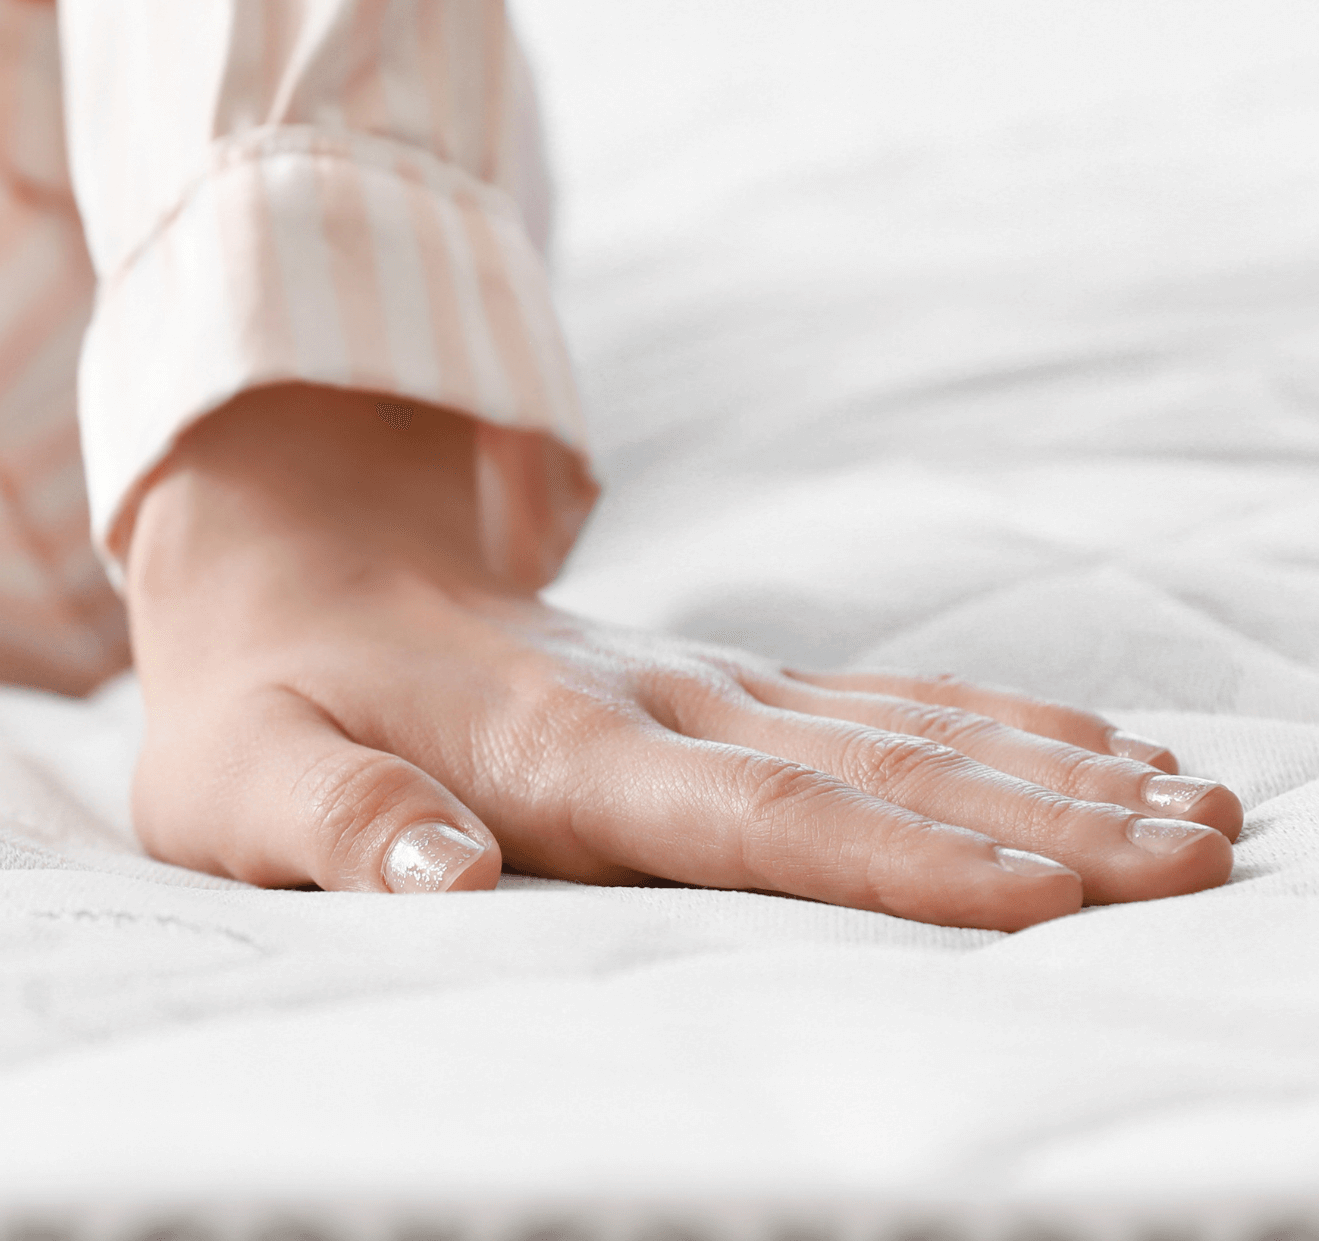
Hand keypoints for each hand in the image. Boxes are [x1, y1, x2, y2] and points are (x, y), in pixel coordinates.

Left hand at [125, 384, 1239, 928]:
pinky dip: (992, 722)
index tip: (1049, 895)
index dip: (900, 862)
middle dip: (1043, 819)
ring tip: (1197, 806)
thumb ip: (347, 825)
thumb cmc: (261, 701)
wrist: (290, 556)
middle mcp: (652, 702)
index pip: (752, 816)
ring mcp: (690, 677)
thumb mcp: (247, 778)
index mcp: (549, 745)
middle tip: (1205, 852)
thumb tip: (448, 877)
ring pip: (899, 726)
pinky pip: (871, 696)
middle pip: (872, 770)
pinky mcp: (704, 673)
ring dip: (1049, 766)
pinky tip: (1092, 742)